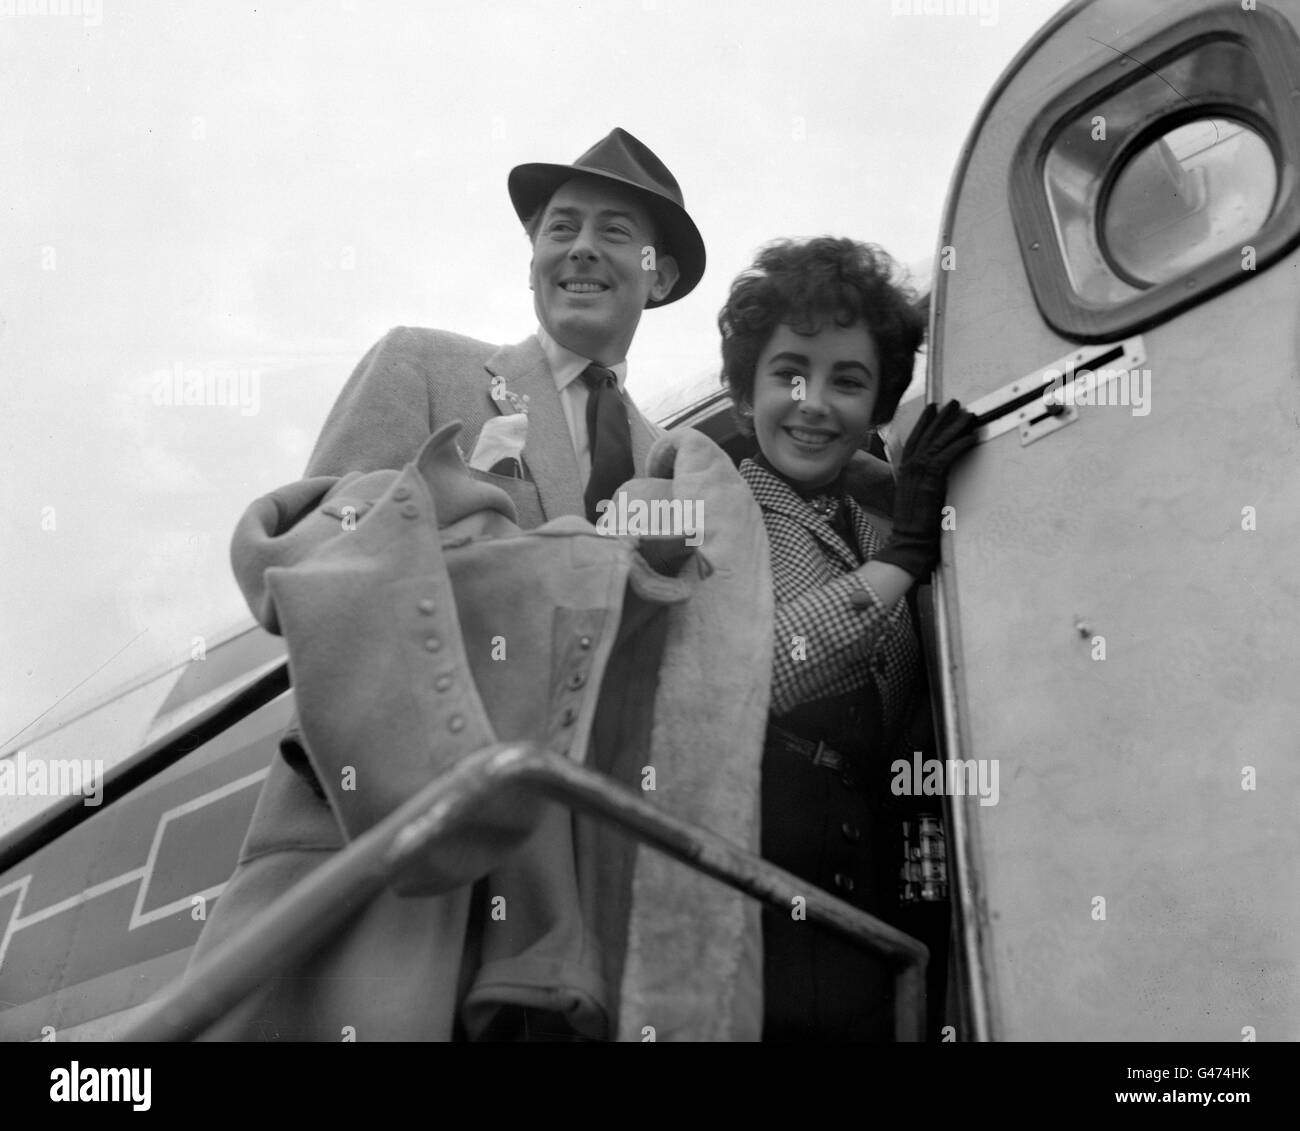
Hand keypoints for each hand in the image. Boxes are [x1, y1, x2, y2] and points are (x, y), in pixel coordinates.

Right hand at [872, 400, 977, 579]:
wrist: (909, 540)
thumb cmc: (913, 524)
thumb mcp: (913, 496)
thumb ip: (920, 481)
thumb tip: (933, 474)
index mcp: (903, 469)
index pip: (914, 438)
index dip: (925, 422)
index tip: (933, 408)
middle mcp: (909, 466)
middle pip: (927, 434)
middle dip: (942, 417)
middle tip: (955, 404)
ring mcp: (918, 471)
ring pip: (939, 441)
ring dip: (956, 426)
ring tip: (969, 415)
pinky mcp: (931, 478)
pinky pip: (949, 454)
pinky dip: (962, 444)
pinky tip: (973, 436)